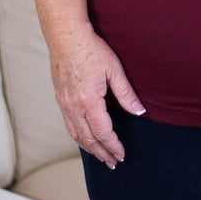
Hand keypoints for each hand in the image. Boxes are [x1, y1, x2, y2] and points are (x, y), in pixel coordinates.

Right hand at [50, 28, 144, 167]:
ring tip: (101, 158)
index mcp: (89, 100)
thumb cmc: (91, 49)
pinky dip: (79, 138)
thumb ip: (127, 94)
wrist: (66, 36)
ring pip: (76, 135)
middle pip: (88, 139)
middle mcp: (73, 106)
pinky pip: (69, 126)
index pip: (103, 132)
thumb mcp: (114, 70)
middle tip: (113, 163)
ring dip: (89, 149)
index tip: (122, 155)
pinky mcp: (60, 100)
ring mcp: (64, 104)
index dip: (113, 146)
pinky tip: (86, 141)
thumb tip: (140, 112)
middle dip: (102, 153)